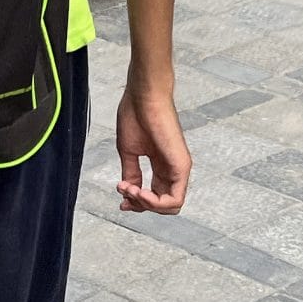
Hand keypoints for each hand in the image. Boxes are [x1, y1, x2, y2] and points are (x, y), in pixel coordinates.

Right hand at [116, 77, 189, 214]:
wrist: (143, 95)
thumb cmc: (136, 114)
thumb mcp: (130, 151)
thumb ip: (132, 173)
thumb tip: (129, 192)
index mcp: (161, 165)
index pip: (155, 196)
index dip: (137, 203)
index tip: (120, 199)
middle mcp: (173, 169)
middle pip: (163, 205)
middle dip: (140, 206)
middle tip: (124, 196)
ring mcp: (179, 168)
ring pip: (171, 206)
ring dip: (146, 205)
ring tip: (130, 190)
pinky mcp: (181, 165)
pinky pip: (175, 199)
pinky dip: (155, 203)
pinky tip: (138, 191)